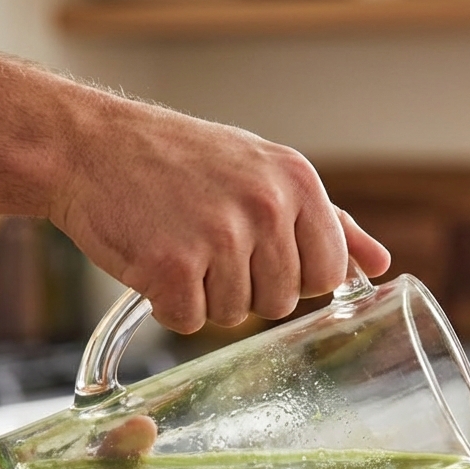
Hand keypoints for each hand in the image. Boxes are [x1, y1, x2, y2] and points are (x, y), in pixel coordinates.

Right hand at [53, 100, 389, 333]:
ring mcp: (220, 237)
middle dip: (245, 288)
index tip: (257, 252)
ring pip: (234, 317)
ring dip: (204, 296)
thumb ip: (330, 223)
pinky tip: (153, 261)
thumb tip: (380, 264)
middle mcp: (266, 207)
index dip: (292, 277)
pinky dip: (168, 305)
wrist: (89, 145)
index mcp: (298, 183)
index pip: (328, 276)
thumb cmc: (179, 162)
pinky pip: (189, 322)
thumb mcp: (265, 173)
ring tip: (178, 244)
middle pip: (281, 303)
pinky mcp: (173, 267)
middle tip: (206, 242)